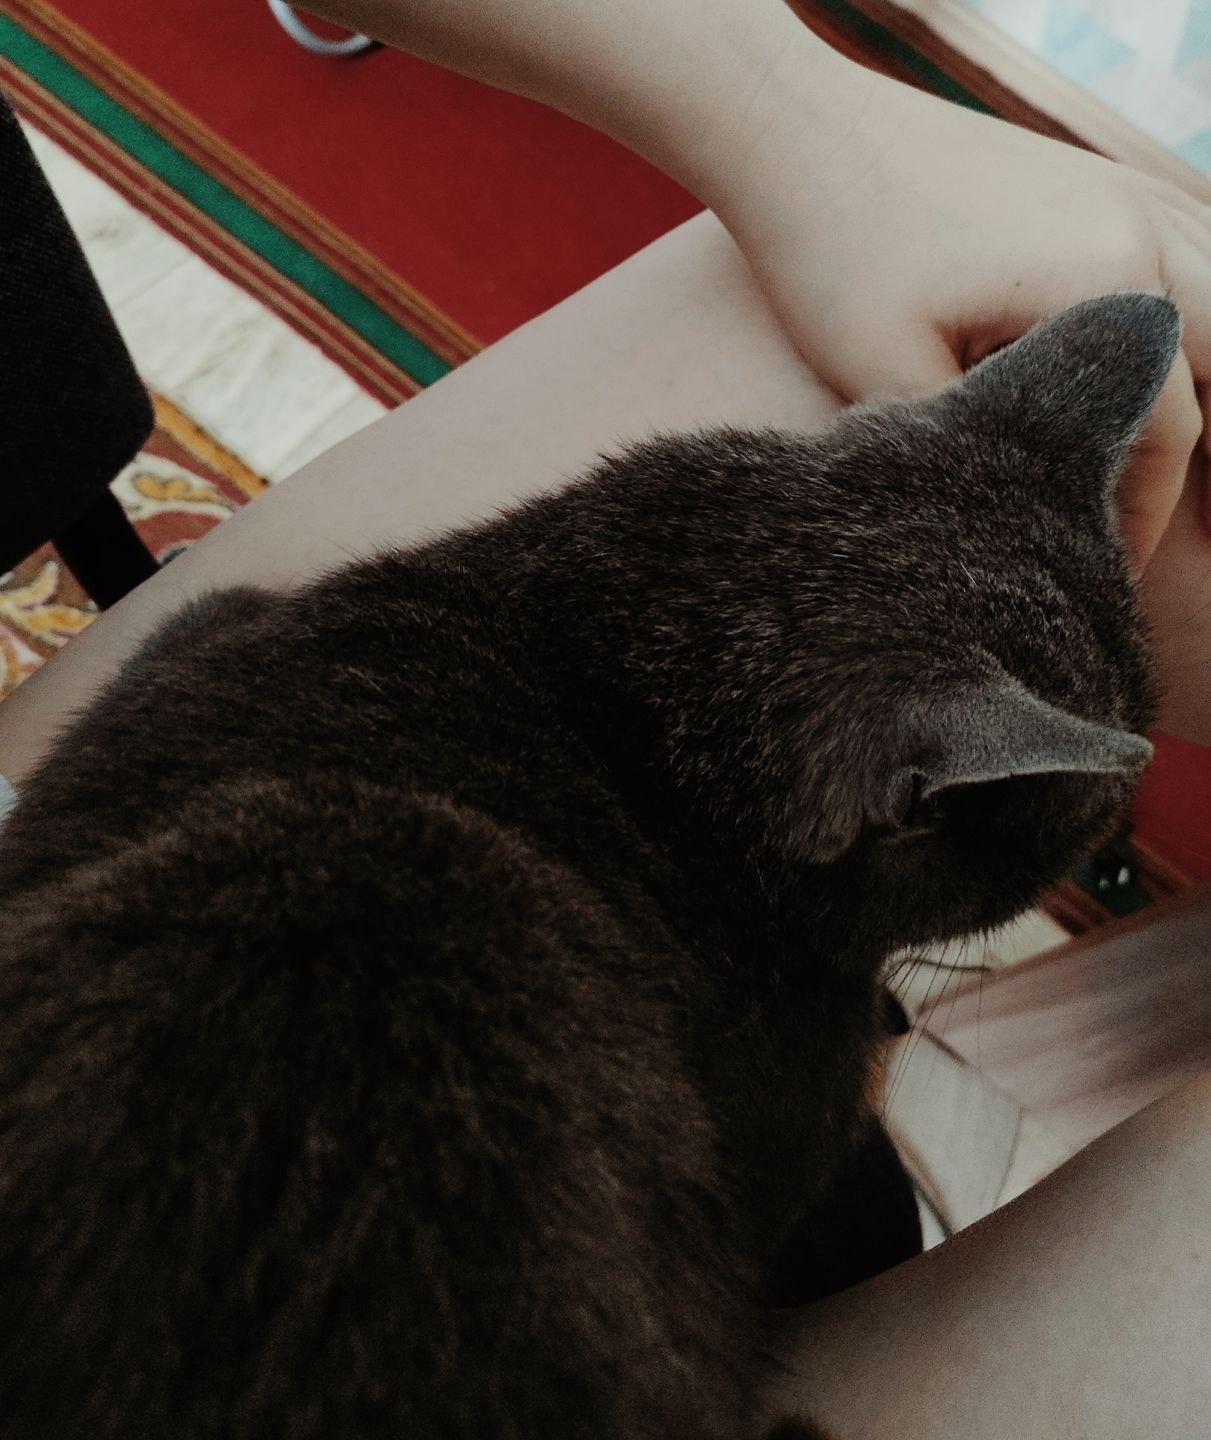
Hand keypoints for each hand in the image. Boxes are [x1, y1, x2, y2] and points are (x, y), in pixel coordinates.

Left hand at [719, 63, 1209, 571]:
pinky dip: (1178, 311)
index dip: (1140, 517)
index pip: (1166, 431)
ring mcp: (1125, 189)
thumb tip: (1021, 517)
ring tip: (1137, 452)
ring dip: (1193, 379)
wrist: (798, 137)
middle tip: (1122, 519)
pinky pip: (1184, 248)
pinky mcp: (1094, 177)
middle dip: (1177, 454)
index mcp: (1105, 281)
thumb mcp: (895, 382)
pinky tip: (1141, 360)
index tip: (1098, 569)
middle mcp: (1140, 226)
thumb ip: (978, 452)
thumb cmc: (832, 258)